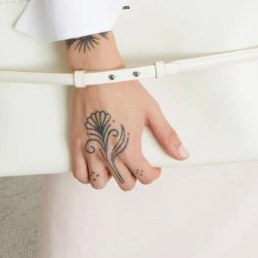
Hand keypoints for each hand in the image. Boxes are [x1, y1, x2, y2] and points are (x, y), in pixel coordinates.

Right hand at [64, 32, 189, 190]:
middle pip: (124, 183)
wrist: (98, 74)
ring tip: (116, 162)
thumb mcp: (151, 110)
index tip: (153, 166)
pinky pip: (78, 173)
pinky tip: (96, 164)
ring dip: (110, 177)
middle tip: (136, 162)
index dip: (153, 173)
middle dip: (134, 176)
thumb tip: (181, 152)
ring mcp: (90, 150)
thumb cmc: (122, 88)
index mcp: (128, 148)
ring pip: (99, 183)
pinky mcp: (76, 144)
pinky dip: (87, 174)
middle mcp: (108, 153)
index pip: (144, 176)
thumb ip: (167, 135)